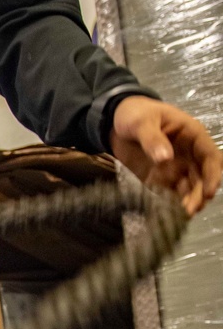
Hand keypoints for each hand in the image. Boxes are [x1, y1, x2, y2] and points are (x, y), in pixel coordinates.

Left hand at [110, 96, 220, 216]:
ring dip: (189, 201)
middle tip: (191, 209)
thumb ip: (152, 139)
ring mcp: (176, 167)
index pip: (211, 157)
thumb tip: (165, 158)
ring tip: (182, 214)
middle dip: (200, 194)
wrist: (115, 121)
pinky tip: (169, 212)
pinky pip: (172, 193)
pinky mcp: (162, 178)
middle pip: (203, 177)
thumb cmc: (134, 114)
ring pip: (190, 188)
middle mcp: (189, 154)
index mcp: (192, 136)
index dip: (213, 175)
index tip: (208, 192)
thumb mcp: (142, 122)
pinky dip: (173, 203)